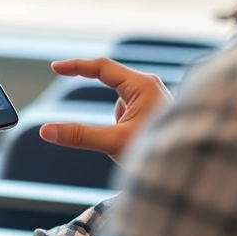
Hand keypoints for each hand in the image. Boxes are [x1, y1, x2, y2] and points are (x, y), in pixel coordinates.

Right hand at [40, 58, 172, 161]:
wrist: (189, 169)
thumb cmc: (161, 152)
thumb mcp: (114, 142)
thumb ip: (79, 135)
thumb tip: (46, 130)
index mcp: (142, 85)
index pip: (101, 67)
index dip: (76, 66)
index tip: (55, 68)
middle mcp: (149, 86)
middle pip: (109, 76)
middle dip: (90, 85)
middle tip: (68, 84)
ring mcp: (152, 98)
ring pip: (119, 97)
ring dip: (112, 115)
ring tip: (124, 139)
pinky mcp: (152, 110)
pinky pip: (127, 109)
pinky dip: (120, 121)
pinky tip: (132, 140)